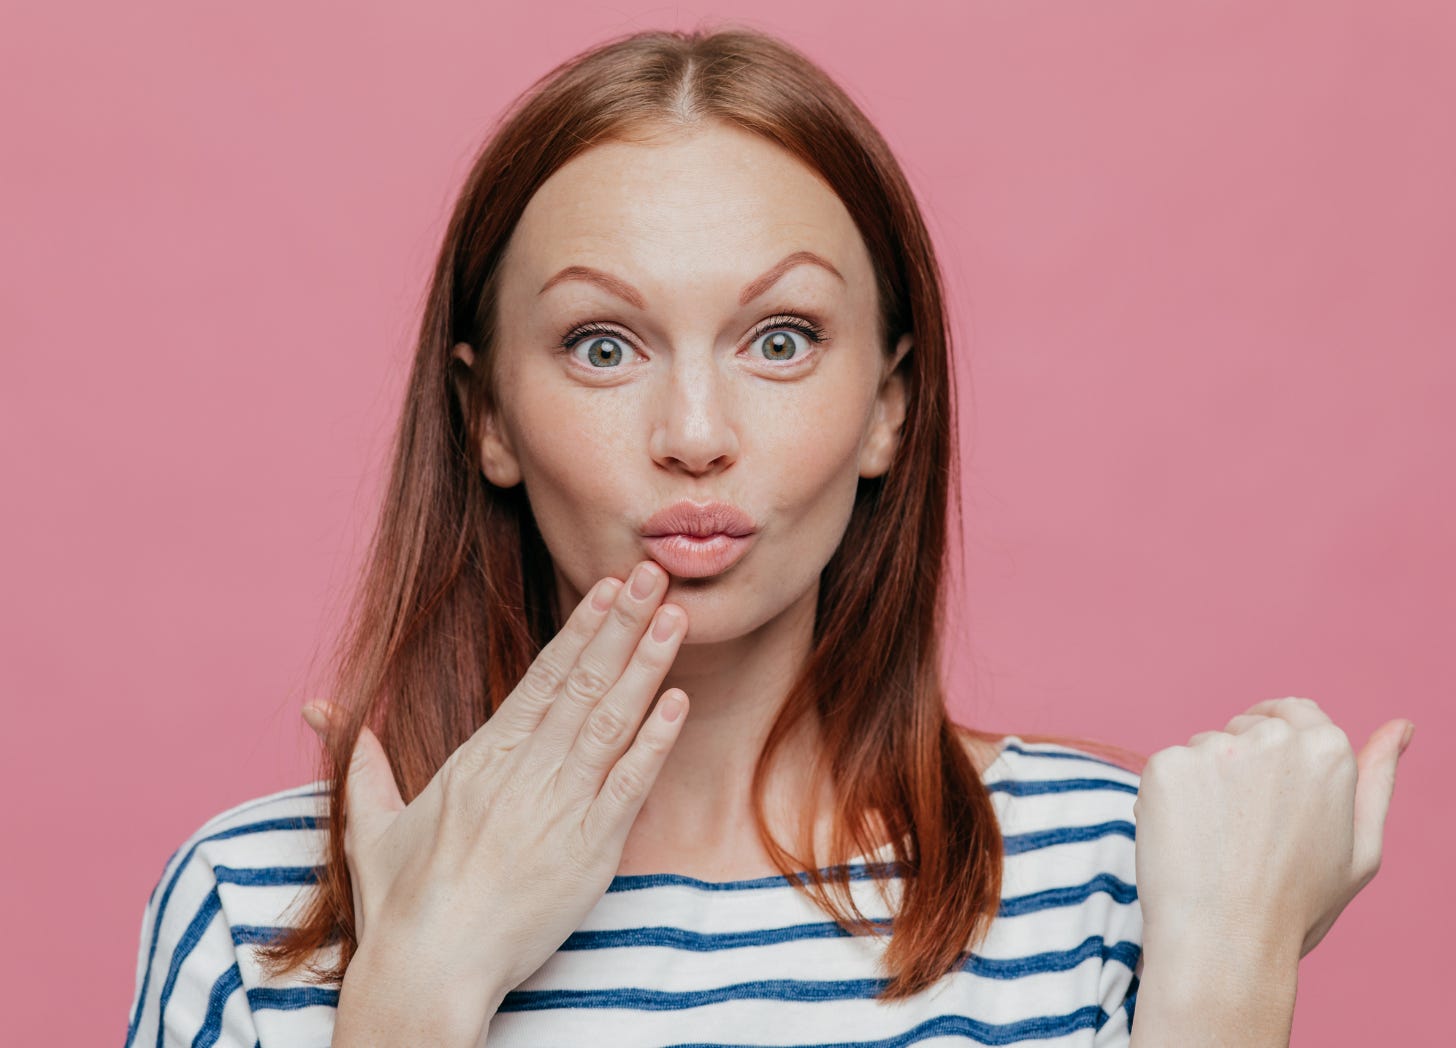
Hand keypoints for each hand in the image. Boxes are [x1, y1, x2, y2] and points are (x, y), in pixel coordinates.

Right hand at [301, 560, 689, 1012]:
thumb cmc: (401, 902)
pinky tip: (677, 703)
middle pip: (581, 684)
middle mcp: (523, 771)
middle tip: (652, 575)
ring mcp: (558, 807)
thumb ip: (360, 759)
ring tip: (674, 619)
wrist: (428, 968)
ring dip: (646, 667)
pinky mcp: (588, 849)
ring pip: (609, 721)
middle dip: (621, 625)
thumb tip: (321, 711)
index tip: (605, 589)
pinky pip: (629, 785)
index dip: (579, 630)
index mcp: (480, 758)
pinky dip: (654, 742)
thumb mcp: (370, 821)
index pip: (540, 678)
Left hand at [1133, 697, 1413, 960]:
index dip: (1280, 746)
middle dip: (1243, 764)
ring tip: (1218, 844)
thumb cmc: (1297, 905)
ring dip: (1205, 782)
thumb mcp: (1360, 848)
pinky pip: (1167, 769)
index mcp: (1329, 749)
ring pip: (1205, 748)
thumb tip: (1403, 726)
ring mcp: (1215, 748)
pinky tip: (1186, 842)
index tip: (1268, 780)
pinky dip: (1169, 799)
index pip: (1296, 712)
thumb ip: (1377, 778)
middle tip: (1247, 832)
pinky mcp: (1167, 764)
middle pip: (1247, 727)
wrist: (1225, 943)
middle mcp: (1273, 737)